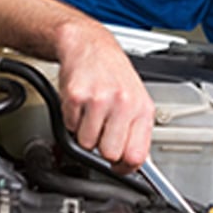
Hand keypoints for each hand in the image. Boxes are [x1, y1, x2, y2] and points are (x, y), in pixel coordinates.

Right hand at [56, 25, 153, 172]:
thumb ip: (136, 131)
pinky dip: (72, 120)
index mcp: (142, 108)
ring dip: (85, 133)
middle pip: (111, 153)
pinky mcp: (76, 96)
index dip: (125, 167)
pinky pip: (70, 127)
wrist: (90, 45)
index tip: (118, 167)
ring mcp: (99, 100)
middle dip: (103, 148)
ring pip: (87, 144)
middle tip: (102, 132)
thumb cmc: (113, 73)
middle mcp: (123, 103)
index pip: (138, 156)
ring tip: (91, 114)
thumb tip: (134, 163)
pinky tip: (81, 104)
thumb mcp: (136, 99)